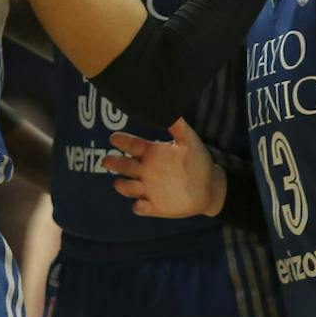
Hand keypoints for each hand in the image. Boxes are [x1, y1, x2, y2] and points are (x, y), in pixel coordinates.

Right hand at [105, 119, 219, 217]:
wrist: (209, 188)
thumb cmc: (198, 162)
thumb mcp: (190, 142)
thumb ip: (178, 127)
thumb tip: (169, 108)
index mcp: (151, 153)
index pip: (132, 145)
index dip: (123, 142)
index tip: (114, 138)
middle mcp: (145, 171)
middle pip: (123, 166)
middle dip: (114, 163)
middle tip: (106, 161)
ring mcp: (148, 189)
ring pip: (127, 187)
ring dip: (123, 185)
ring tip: (121, 183)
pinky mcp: (153, 206)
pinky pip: (140, 207)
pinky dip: (139, 206)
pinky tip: (141, 203)